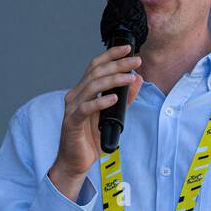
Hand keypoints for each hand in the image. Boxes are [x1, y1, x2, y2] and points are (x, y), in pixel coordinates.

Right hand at [48, 45, 142, 199]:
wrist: (74, 163)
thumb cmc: (90, 141)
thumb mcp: (112, 117)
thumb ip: (124, 99)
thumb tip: (137, 80)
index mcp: (83, 91)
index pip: (96, 66)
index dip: (111, 54)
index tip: (128, 48)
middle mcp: (76, 95)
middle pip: (96, 72)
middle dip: (117, 64)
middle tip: (136, 61)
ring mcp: (72, 108)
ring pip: (92, 86)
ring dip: (113, 79)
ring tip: (130, 77)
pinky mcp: (72, 122)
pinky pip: (86, 108)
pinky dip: (101, 102)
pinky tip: (114, 98)